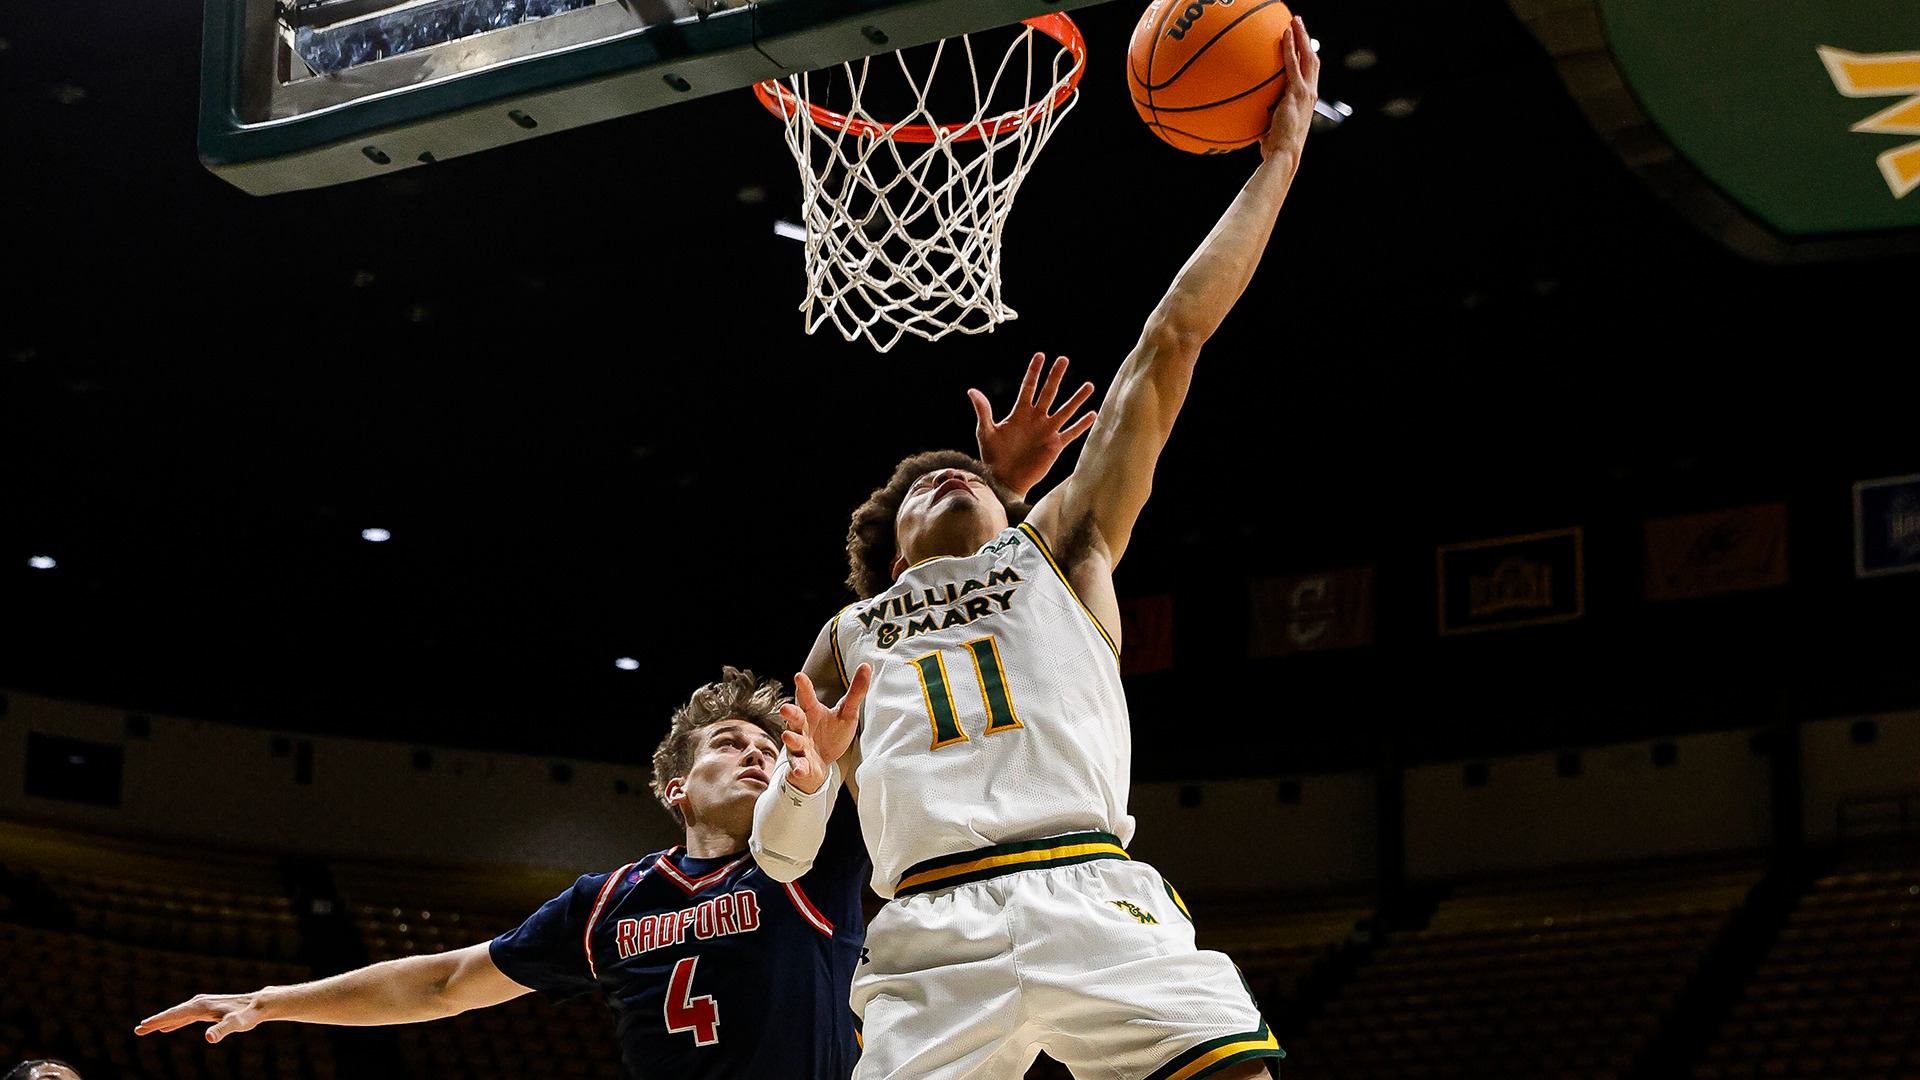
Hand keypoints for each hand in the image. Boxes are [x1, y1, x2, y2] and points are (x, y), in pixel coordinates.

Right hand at [136, 992, 265, 1042]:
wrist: (259, 1005)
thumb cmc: (248, 1015)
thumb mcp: (236, 1024)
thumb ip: (223, 1029)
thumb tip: (209, 1037)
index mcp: (201, 1007)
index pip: (175, 1015)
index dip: (158, 1021)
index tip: (142, 1027)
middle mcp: (200, 1003)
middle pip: (173, 1013)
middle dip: (155, 1021)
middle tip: (137, 1030)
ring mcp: (203, 1004)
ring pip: (178, 1014)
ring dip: (163, 1021)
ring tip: (146, 1029)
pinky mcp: (208, 1008)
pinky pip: (186, 1016)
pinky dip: (175, 1021)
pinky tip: (168, 1028)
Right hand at [780, 664, 869, 793]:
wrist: (822, 764)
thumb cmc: (831, 734)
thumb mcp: (846, 713)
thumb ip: (855, 692)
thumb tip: (866, 666)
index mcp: (812, 711)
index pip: (807, 697)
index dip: (803, 686)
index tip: (799, 676)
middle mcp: (802, 727)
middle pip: (795, 718)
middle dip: (790, 713)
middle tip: (786, 708)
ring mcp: (800, 746)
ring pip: (793, 741)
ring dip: (791, 740)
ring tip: (789, 737)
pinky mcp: (801, 763)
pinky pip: (799, 766)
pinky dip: (799, 768)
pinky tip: (801, 769)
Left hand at [970, 353, 1096, 499]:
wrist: (1004, 480)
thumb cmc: (992, 456)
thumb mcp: (986, 432)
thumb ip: (983, 411)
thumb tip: (971, 391)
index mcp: (1020, 413)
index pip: (1029, 387)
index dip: (1034, 372)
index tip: (1040, 355)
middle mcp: (1036, 419)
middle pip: (1049, 392)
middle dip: (1056, 376)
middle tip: (1063, 359)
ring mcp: (1047, 431)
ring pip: (1065, 410)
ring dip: (1077, 399)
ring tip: (1089, 385)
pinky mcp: (1055, 446)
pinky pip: (1072, 433)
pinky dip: (1082, 424)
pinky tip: (1093, 414)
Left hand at [1261, 16, 1320, 164]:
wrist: (1283, 154)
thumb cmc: (1275, 146)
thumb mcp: (1270, 125)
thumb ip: (1264, 113)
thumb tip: (1247, 110)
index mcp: (1306, 100)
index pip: (1308, 72)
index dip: (1305, 56)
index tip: (1299, 43)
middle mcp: (1310, 93)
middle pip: (1312, 59)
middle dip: (1306, 39)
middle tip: (1298, 23)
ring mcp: (1306, 92)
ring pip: (1308, 57)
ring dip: (1301, 37)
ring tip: (1294, 21)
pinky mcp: (1297, 93)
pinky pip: (1293, 64)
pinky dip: (1290, 48)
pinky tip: (1284, 35)